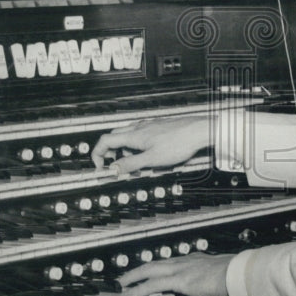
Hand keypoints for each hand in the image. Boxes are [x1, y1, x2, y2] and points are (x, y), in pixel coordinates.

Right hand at [91, 116, 211, 174]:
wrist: (198, 131)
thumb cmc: (179, 143)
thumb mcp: (152, 159)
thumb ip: (131, 164)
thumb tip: (113, 169)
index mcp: (134, 135)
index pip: (105, 140)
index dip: (97, 154)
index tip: (100, 166)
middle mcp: (139, 128)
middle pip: (114, 138)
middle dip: (110, 153)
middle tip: (114, 166)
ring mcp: (148, 126)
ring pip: (128, 137)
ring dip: (125, 152)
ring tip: (135, 166)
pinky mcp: (157, 128)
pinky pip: (140, 137)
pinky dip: (137, 148)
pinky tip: (148, 156)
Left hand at [118, 252, 231, 295]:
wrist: (242, 274)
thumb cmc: (238, 278)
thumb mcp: (225, 282)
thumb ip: (219, 288)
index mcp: (198, 261)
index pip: (173, 263)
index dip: (160, 268)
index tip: (152, 271)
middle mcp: (187, 262)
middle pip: (157, 263)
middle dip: (140, 269)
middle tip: (127, 276)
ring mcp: (182, 269)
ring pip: (150, 270)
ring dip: (135, 276)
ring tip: (123, 283)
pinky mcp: (180, 280)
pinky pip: (154, 284)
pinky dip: (140, 289)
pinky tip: (132, 294)